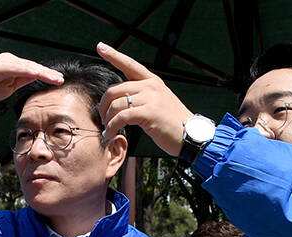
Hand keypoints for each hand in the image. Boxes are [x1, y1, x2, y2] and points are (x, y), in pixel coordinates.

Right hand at [0, 53, 63, 104]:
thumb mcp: (9, 87)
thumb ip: (21, 81)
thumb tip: (35, 78)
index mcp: (12, 65)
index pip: (32, 70)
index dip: (46, 75)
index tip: (58, 80)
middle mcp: (9, 60)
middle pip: (33, 66)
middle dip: (48, 74)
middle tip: (61, 80)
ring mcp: (4, 61)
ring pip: (28, 66)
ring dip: (42, 72)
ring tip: (54, 78)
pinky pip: (16, 68)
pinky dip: (28, 71)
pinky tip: (37, 74)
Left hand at [97, 42, 192, 156]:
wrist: (191, 135)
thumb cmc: (172, 123)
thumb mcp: (159, 102)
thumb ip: (143, 96)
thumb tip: (122, 101)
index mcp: (152, 81)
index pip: (130, 65)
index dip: (114, 55)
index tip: (101, 46)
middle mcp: (151, 86)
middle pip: (114, 90)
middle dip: (103, 106)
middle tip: (103, 119)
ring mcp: (151, 98)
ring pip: (116, 104)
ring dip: (107, 119)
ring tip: (107, 129)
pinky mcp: (149, 112)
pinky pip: (121, 117)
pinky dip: (112, 126)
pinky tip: (110, 133)